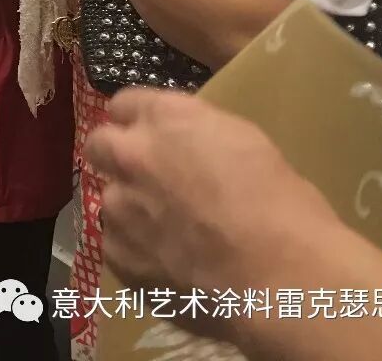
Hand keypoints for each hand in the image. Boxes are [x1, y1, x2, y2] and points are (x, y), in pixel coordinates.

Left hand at [85, 89, 339, 338]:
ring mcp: (120, 207)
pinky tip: (169, 265)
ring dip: (131, 210)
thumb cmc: (282, 207)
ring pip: (110, 200)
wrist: (280, 277)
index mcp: (167, 119)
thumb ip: (198, 136)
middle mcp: (132, 156)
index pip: (124, 104)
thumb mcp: (245, 144)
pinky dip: (136, 252)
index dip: (136, 120)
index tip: (148, 134)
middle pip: (99, 144)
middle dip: (117, 156)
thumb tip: (184, 146)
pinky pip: (116, 245)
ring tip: (169, 233)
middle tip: (146, 177)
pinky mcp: (119, 255)